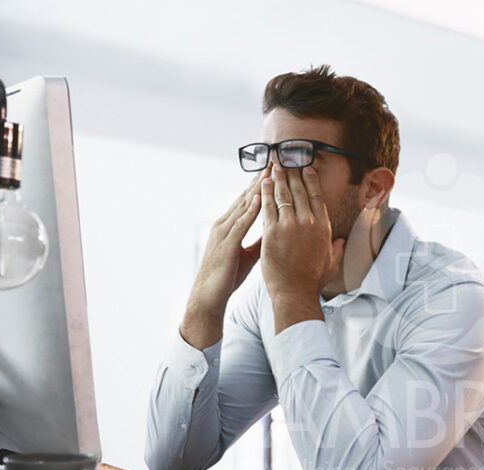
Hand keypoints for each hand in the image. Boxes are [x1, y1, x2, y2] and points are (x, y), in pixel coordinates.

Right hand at [180, 173, 263, 348]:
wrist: (208, 295)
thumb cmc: (227, 276)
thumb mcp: (248, 255)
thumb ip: (259, 241)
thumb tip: (275, 232)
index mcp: (230, 226)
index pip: (247, 200)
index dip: (261, 184)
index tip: (275, 169)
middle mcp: (225, 223)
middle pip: (245, 196)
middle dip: (260, 178)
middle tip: (274, 160)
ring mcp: (224, 232)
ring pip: (243, 204)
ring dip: (257, 187)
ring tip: (270, 171)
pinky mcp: (226, 243)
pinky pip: (240, 224)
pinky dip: (250, 210)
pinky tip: (259, 198)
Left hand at [261, 164, 344, 332]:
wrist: (295, 293)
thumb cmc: (313, 281)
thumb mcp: (332, 263)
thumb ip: (337, 249)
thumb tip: (343, 241)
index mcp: (323, 227)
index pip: (317, 196)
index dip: (311, 180)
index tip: (307, 168)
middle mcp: (308, 222)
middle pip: (299, 190)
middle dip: (293, 172)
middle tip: (286, 159)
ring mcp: (289, 226)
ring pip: (283, 195)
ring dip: (278, 177)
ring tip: (274, 165)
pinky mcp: (272, 232)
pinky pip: (268, 206)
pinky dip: (265, 192)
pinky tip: (263, 182)